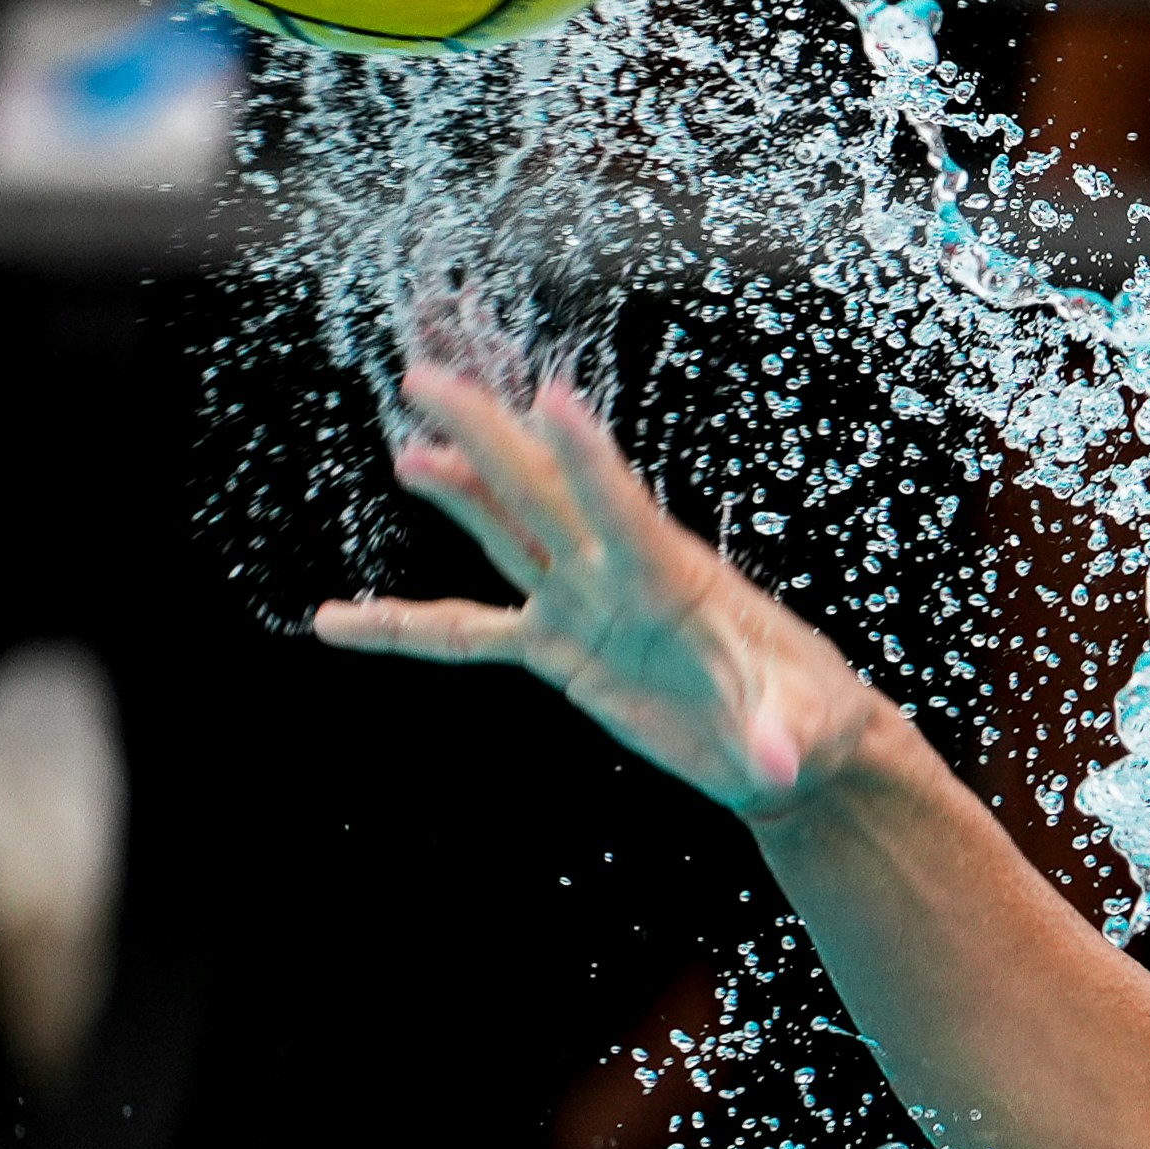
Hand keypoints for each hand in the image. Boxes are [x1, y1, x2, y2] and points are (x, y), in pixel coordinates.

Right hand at [320, 358, 896, 822]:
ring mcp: (584, 606)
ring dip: (459, 492)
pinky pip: (468, 634)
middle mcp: (619, 577)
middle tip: (428, 380)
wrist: (789, 744)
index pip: (626, 512)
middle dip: (490, 436)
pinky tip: (342, 620)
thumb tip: (778, 768)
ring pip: (507, 534)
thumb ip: (778, 739)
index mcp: (678, 581)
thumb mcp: (800, 733)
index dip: (590, 461)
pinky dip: (407, 628)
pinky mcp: (559, 649)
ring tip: (407, 451)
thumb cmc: (807, 724)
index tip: (553, 398)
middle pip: (543, 494)